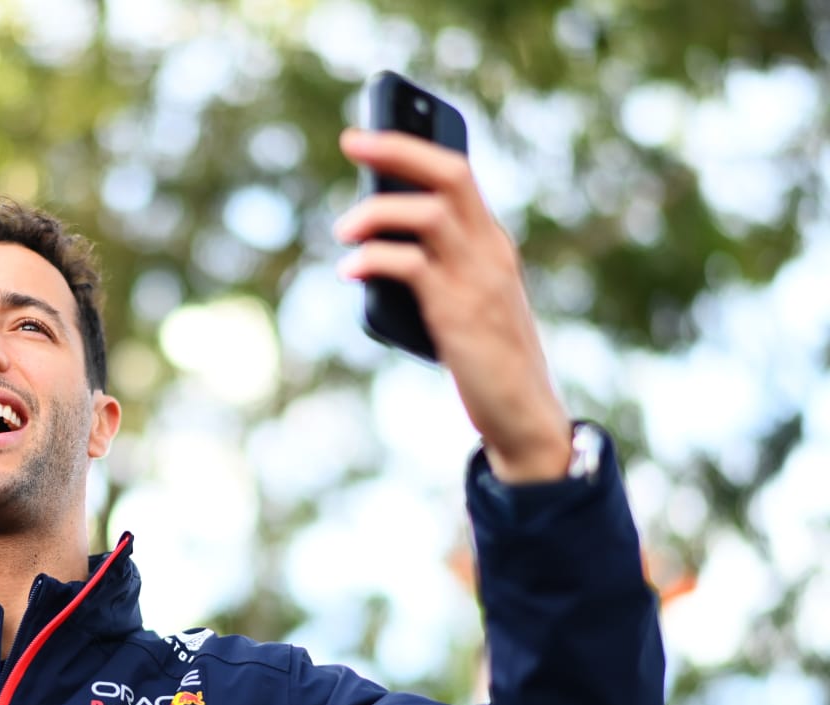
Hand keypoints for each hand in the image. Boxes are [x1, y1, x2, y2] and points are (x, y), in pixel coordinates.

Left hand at [334, 128, 571, 482]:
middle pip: (448, 174)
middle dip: (397, 149)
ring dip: (376, 213)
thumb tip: (373, 245)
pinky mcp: (459, 313)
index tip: (370, 133)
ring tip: (343, 232)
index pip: (457, 173)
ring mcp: (478, 279)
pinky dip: (373, 260)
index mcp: (492, 242)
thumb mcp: (463, 299)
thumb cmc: (485, 356)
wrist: (522, 410)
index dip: (413, 146)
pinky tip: (350, 270)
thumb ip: (434, 267)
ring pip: (427, 214)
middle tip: (351, 140)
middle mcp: (490, 250)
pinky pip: (411, 265)